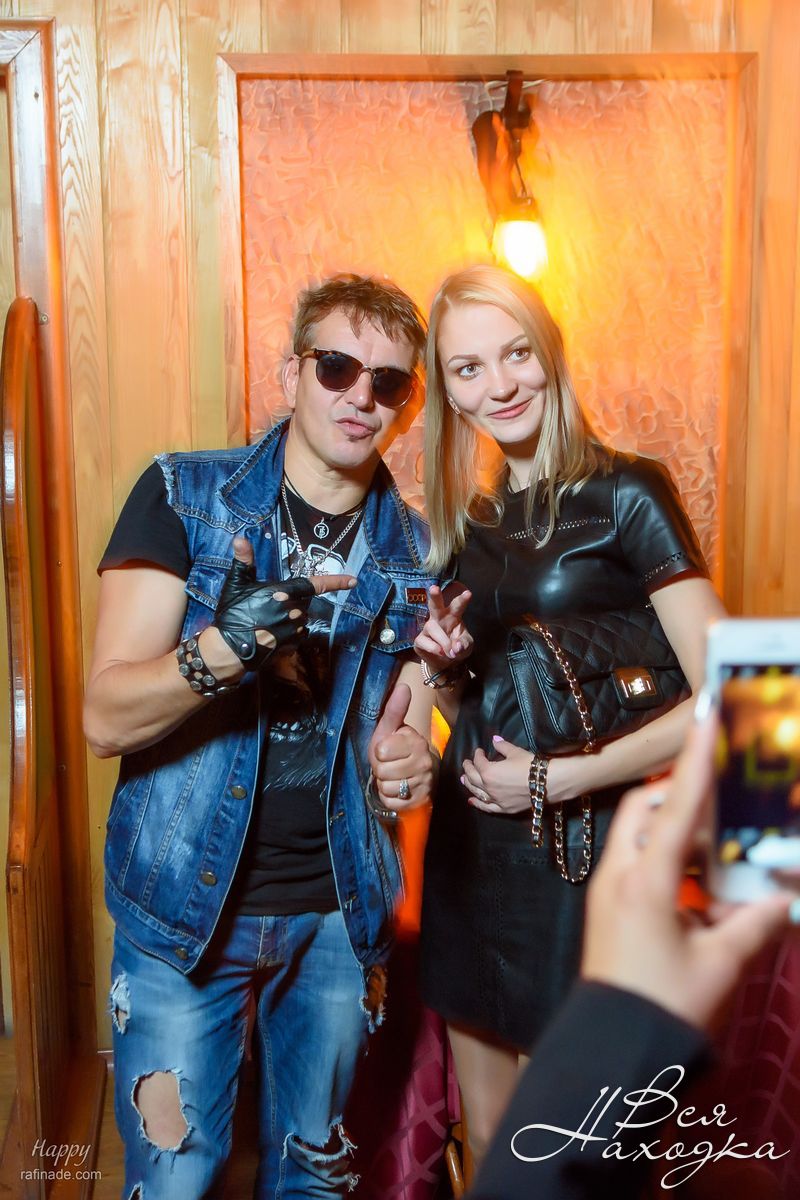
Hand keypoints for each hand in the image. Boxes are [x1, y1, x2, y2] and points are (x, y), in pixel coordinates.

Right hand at [213, 536, 355, 667]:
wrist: (228, 649)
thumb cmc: (233, 614)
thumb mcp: (236, 584)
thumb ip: (243, 561)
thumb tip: (240, 538)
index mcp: (284, 593)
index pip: (315, 585)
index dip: (335, 582)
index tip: (353, 580)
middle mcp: (293, 611)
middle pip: (303, 602)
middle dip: (292, 601)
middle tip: (268, 606)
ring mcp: (294, 630)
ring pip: (301, 619)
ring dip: (291, 618)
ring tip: (266, 621)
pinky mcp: (290, 646)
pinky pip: (297, 636)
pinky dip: (289, 634)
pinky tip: (271, 634)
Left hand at [368, 681, 433, 811]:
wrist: (417, 773)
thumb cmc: (398, 749)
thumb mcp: (391, 728)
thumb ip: (394, 709)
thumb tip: (404, 686)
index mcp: (415, 741)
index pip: (381, 751)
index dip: (378, 752)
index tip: (387, 751)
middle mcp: (424, 762)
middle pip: (382, 771)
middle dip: (380, 770)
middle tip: (390, 765)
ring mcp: (424, 783)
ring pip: (387, 788)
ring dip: (385, 785)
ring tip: (394, 777)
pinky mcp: (420, 801)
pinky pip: (392, 803)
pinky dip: (390, 799)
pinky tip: (398, 791)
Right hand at [414, 583, 472, 673]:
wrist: (446, 663)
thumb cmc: (458, 648)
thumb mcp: (466, 647)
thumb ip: (464, 645)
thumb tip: (456, 648)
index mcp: (453, 616)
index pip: (457, 606)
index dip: (462, 599)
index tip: (468, 593)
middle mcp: (439, 618)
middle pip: (435, 604)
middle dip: (434, 597)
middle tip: (434, 588)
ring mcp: (428, 628)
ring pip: (432, 627)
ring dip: (443, 640)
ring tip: (449, 652)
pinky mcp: (420, 639)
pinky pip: (424, 641)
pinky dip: (434, 649)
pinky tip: (440, 652)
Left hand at [461, 736, 532, 814]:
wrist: (547, 783)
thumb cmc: (530, 765)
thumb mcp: (515, 752)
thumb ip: (502, 746)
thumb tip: (494, 739)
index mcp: (488, 771)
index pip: (478, 761)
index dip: (477, 755)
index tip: (479, 751)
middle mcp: (488, 786)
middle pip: (472, 777)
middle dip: (468, 768)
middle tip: (467, 763)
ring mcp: (495, 799)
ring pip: (476, 792)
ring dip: (468, 785)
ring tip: (464, 779)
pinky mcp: (503, 808)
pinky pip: (487, 807)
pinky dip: (478, 804)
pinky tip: (471, 801)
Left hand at [581, 710, 796, 1029]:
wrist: (612, 1048)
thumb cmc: (666, 1005)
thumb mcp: (720, 965)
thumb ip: (754, 924)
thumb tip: (786, 898)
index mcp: (646, 881)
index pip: (675, 806)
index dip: (694, 760)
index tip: (704, 717)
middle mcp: (618, 874)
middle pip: (644, 810)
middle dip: (679, 795)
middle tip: (719, 801)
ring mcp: (606, 890)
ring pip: (636, 834)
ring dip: (673, 828)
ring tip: (715, 845)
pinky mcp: (605, 907)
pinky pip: (633, 860)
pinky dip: (663, 856)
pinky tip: (696, 881)